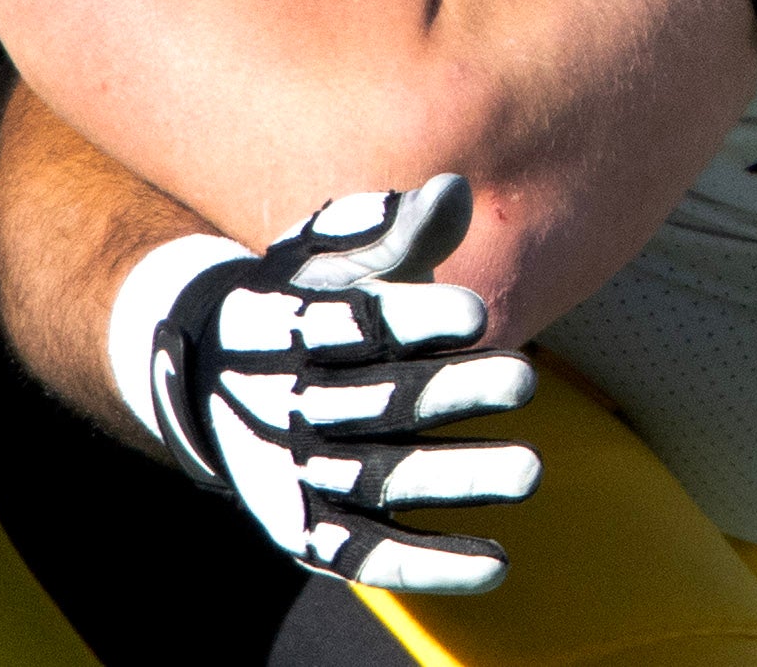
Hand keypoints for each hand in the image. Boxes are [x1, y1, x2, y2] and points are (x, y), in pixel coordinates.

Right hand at [122, 176, 539, 593]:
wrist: (224, 374)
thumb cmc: (308, 296)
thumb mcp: (338, 256)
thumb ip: (394, 230)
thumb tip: (450, 192)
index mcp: (283, 330)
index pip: (350, 327)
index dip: (412, 320)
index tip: (477, 314)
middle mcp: (284, 406)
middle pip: (372, 404)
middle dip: (447, 395)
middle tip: (526, 381)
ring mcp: (295, 473)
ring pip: (376, 480)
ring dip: (453, 479)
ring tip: (532, 471)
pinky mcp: (307, 530)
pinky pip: (364, 553)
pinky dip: (425, 563)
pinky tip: (497, 564)